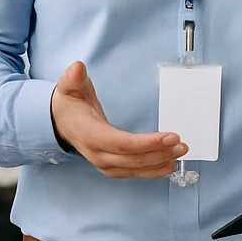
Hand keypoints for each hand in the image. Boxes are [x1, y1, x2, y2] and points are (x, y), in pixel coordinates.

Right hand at [50, 61, 186, 178]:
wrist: (59, 123)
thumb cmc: (68, 105)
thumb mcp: (68, 87)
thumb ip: (73, 78)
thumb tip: (77, 68)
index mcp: (89, 134)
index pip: (121, 143)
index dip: (146, 143)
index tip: (170, 136)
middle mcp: (97, 153)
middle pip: (132, 159)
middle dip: (160, 153)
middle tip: (182, 144)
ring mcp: (104, 163)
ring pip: (135, 168)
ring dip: (160, 163)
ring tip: (180, 152)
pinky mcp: (112, 166)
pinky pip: (134, 172)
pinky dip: (153, 171)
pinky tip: (169, 164)